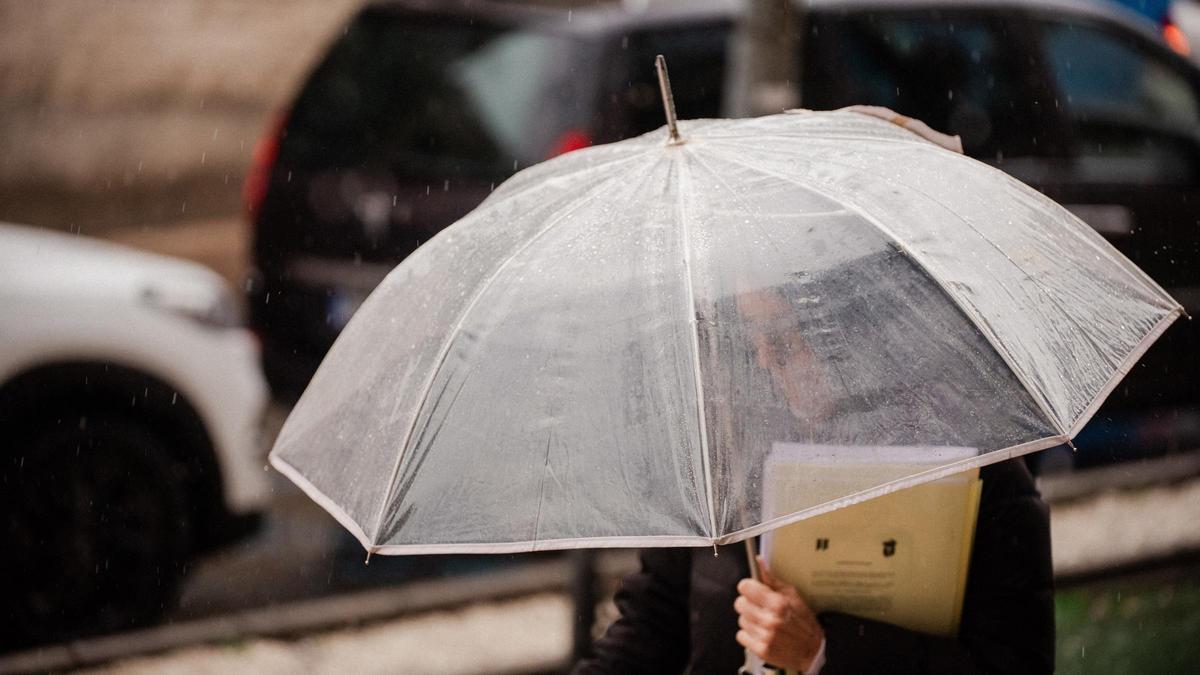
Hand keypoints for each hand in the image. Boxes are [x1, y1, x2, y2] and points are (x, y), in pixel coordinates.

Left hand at [734, 555, 824, 671]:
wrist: (812, 651)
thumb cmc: (803, 622)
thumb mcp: (793, 595)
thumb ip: (772, 580)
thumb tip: (759, 562)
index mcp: (778, 603)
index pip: (745, 587)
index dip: (748, 587)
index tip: (752, 589)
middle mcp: (770, 620)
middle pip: (739, 603)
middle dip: (748, 603)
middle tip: (759, 607)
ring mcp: (764, 636)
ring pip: (741, 620)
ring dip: (749, 620)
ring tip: (763, 622)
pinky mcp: (761, 650)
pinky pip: (741, 636)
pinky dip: (748, 635)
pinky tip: (760, 633)